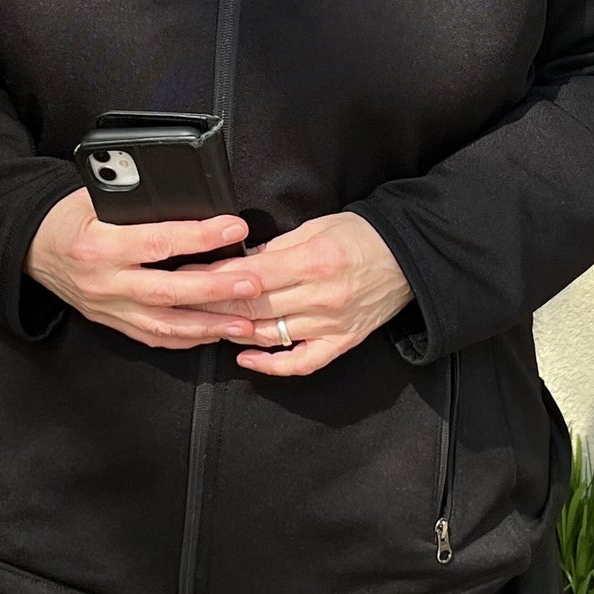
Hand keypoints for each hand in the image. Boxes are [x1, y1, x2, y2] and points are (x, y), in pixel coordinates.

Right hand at [25, 188, 266, 349]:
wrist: (33, 249)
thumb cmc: (69, 217)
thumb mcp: (96, 198)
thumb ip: (138, 204)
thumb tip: (190, 199)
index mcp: (100, 245)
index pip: (158, 242)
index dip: (200, 237)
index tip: (234, 228)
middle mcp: (105, 282)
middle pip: (168, 292)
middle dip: (215, 291)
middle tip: (252, 284)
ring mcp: (109, 308)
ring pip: (165, 325)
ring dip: (209, 326)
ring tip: (245, 322)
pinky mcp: (112, 323)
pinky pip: (154, 337)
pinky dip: (186, 338)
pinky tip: (213, 333)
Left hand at [202, 211, 413, 376]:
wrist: (410, 256)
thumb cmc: (363, 236)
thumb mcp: (317, 228)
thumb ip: (277, 248)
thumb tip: (241, 260)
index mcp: (312, 262)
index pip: (249, 276)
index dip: (213, 278)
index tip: (188, 276)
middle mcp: (320, 297)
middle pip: (253, 308)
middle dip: (212, 306)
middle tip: (182, 303)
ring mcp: (331, 324)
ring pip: (270, 335)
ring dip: (233, 332)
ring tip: (206, 325)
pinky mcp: (342, 342)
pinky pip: (302, 362)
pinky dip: (272, 365)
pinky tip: (246, 358)